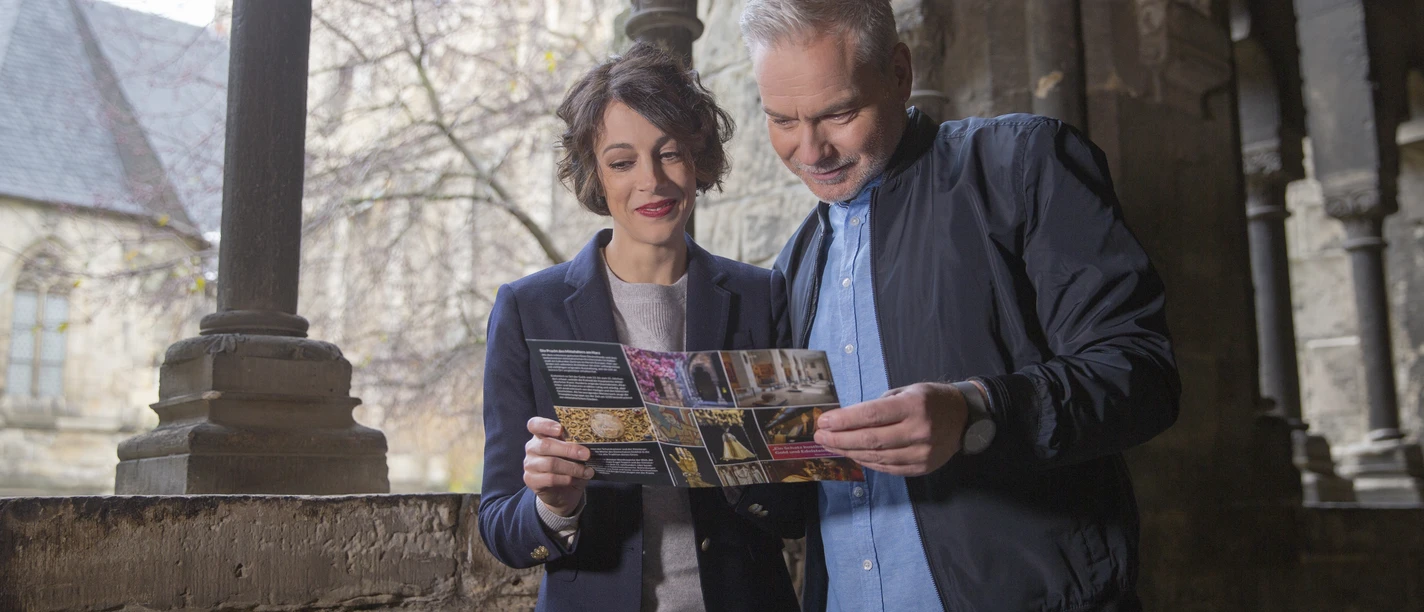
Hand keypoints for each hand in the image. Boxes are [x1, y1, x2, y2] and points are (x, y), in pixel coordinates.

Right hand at [524, 417, 593, 515]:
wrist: (562, 492)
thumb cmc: (568, 466)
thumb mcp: (572, 453)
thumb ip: (576, 445)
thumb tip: (591, 443)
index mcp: (541, 435)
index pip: (535, 425)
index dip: (546, 425)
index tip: (560, 429)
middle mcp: (532, 448)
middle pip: (546, 445)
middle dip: (569, 449)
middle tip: (586, 454)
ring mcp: (529, 464)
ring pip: (550, 463)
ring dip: (572, 468)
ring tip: (587, 471)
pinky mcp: (531, 480)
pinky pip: (550, 478)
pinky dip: (567, 479)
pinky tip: (577, 480)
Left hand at [813, 382, 968, 475]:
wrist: (965, 418)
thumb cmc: (931, 400)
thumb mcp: (907, 391)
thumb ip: (879, 406)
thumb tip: (846, 420)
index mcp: (914, 406)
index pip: (871, 415)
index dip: (844, 420)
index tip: (824, 422)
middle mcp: (918, 431)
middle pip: (870, 440)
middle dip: (839, 439)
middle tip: (820, 436)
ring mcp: (921, 453)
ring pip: (876, 457)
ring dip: (849, 452)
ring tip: (831, 445)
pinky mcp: (921, 468)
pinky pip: (887, 468)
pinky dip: (866, 462)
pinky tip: (852, 454)